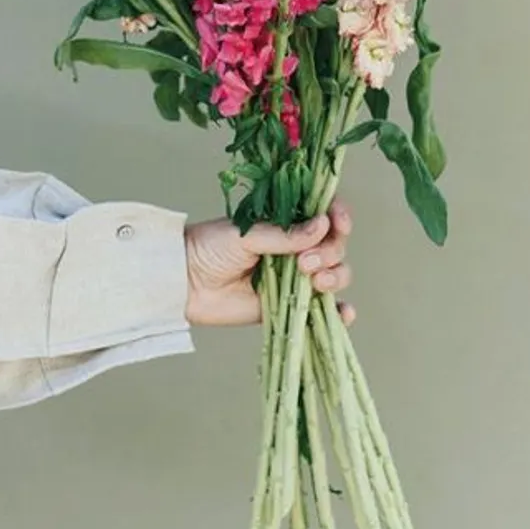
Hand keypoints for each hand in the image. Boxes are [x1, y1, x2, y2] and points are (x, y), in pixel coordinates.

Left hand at [184, 201, 355, 327]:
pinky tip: (345, 314)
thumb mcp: (246, 234)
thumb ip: (284, 234)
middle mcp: (296, 248)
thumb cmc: (210, 247)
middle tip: (305, 262)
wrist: (185, 283)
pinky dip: (340, 313)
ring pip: (335, 274)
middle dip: (330, 252)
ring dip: (336, 276)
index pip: (325, 214)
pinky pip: (322, 310)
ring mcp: (296, 278)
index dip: (339, 216)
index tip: (338, 221)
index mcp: (286, 221)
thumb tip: (323, 225)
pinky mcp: (291, 307)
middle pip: (335, 246)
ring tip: (316, 282)